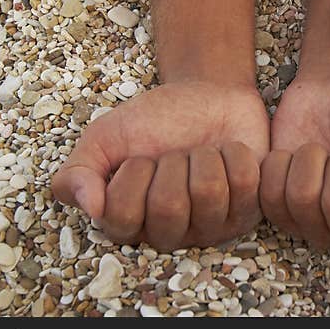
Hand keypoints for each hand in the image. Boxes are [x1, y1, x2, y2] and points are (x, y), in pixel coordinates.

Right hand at [51, 81, 268, 249]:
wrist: (207, 93)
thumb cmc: (155, 121)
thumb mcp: (105, 137)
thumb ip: (78, 172)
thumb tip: (90, 206)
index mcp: (132, 224)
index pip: (121, 216)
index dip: (131, 175)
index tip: (140, 157)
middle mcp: (173, 235)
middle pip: (168, 208)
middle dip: (170, 163)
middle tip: (174, 154)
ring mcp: (215, 227)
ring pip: (208, 193)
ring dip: (203, 155)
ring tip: (201, 153)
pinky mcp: (251, 209)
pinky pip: (243, 181)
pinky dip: (234, 153)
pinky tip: (227, 154)